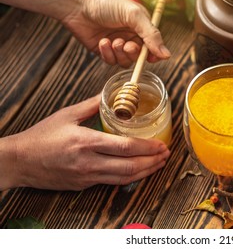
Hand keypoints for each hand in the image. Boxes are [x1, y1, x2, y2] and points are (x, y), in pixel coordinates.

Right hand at [4, 95, 169, 190]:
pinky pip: (112, 182)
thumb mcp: (67, 115)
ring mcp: (87, 176)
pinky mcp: (84, 185)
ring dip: (145, 172)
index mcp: (87, 142)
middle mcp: (90, 163)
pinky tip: (139, 171)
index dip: (148, 148)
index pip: (126, 147)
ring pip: (124, 178)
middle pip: (130, 166)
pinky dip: (129, 177)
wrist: (20, 161)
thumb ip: (93, 104)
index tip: (161, 145)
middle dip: (152, 162)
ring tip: (159, 164)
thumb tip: (111, 94)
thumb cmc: (41, 137)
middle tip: (166, 155)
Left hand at [61, 0, 170, 66]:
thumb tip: (167, 54)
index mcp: (141, 26)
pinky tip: (102, 42)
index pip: (153, 46)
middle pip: (139, 56)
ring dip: (119, 53)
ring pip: (125, 61)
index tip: (151, 59)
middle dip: (132, 52)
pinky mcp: (104, 51)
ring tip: (111, 41)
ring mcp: (117, 44)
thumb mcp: (133, 15)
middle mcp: (130, 36)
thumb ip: (151, 35)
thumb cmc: (105, 3)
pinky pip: (111, 61)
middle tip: (126, 44)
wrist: (76, 4)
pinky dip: (107, 53)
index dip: (153, 55)